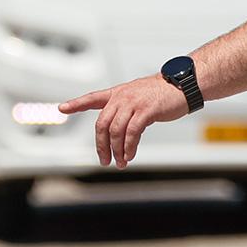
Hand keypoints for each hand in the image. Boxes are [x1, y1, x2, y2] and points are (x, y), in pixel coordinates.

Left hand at [59, 74, 188, 168]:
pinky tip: (129, 155)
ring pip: (115, 131)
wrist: (184, 84)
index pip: (92, 97)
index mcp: (118, 92)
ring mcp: (134, 102)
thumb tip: (118, 128)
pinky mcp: (146, 110)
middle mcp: (122, 96)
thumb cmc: (163, 92)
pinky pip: (132, 133)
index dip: (76, 103)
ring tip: (120, 162)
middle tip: (104, 160)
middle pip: (102, 124)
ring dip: (116, 150)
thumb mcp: (139, 96)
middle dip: (101, 146)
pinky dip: (128, 147)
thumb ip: (125, 108)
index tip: (62, 108)